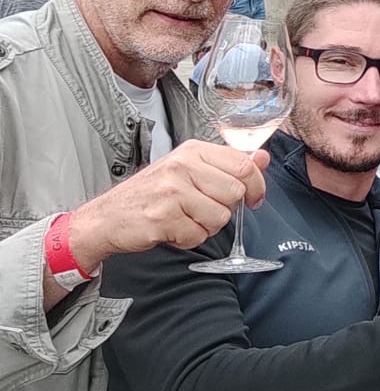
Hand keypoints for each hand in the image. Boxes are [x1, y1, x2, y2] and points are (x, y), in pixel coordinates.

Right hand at [70, 140, 269, 271]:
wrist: (106, 217)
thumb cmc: (151, 194)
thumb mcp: (189, 170)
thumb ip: (227, 165)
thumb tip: (262, 158)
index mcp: (192, 151)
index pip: (243, 165)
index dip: (256, 186)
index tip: (253, 198)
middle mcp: (182, 167)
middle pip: (235, 193)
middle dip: (225, 208)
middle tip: (203, 209)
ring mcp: (171, 192)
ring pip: (219, 217)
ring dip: (206, 226)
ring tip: (184, 219)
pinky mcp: (162, 218)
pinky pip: (197, 236)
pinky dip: (188, 239)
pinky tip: (171, 229)